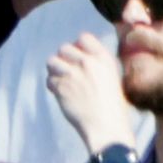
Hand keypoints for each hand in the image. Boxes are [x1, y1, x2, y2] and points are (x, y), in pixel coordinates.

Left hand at [45, 34, 130, 148]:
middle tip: (67, 70)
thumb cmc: (113, 105)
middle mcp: (87, 62)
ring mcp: (72, 74)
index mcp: (103, 58)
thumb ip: (97, 65)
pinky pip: (49, 80)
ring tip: (61, 80)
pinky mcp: (60, 87)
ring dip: (54, 70)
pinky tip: (61, 93)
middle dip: (64, 58)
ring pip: (52, 62)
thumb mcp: (112, 77)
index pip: (84, 37)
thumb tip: (80, 59)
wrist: (105, 124)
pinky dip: (52, 86)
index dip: (78, 46)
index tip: (78, 57)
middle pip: (64, 49)